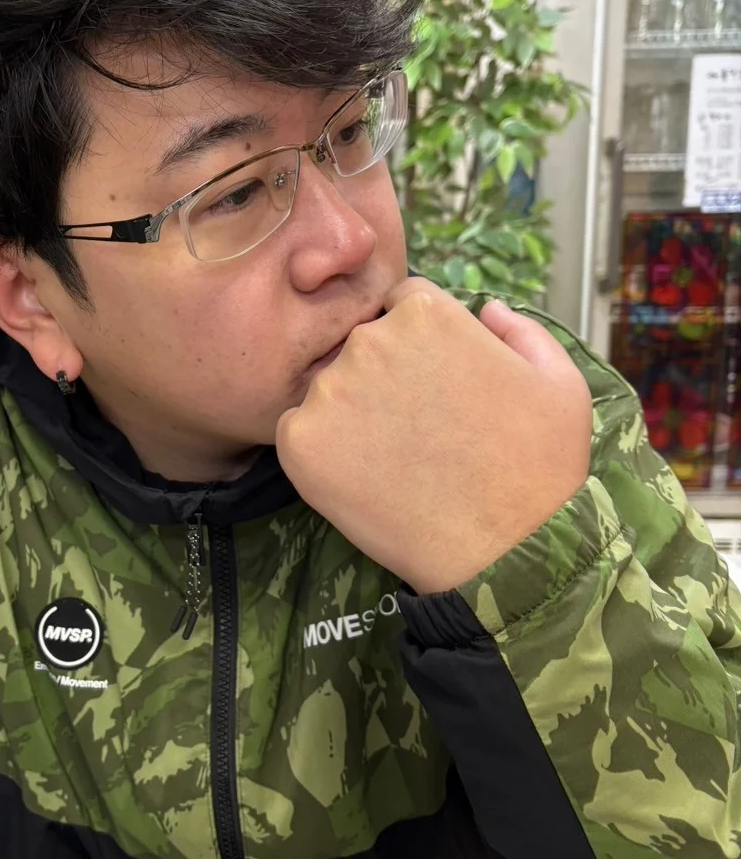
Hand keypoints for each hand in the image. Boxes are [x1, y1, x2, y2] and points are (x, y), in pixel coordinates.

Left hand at [276, 278, 592, 594]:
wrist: (504, 551)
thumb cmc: (538, 466)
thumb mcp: (558, 380)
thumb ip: (520, 330)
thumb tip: (486, 309)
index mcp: (426, 311)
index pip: (402, 307)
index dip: (421, 347)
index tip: (436, 386)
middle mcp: (370, 340)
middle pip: (363, 345)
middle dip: (385, 376)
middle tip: (418, 429)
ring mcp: (329, 391)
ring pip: (330, 389)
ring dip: (352, 413)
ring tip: (396, 459)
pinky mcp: (300, 441)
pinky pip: (301, 432)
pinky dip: (323, 452)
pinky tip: (366, 479)